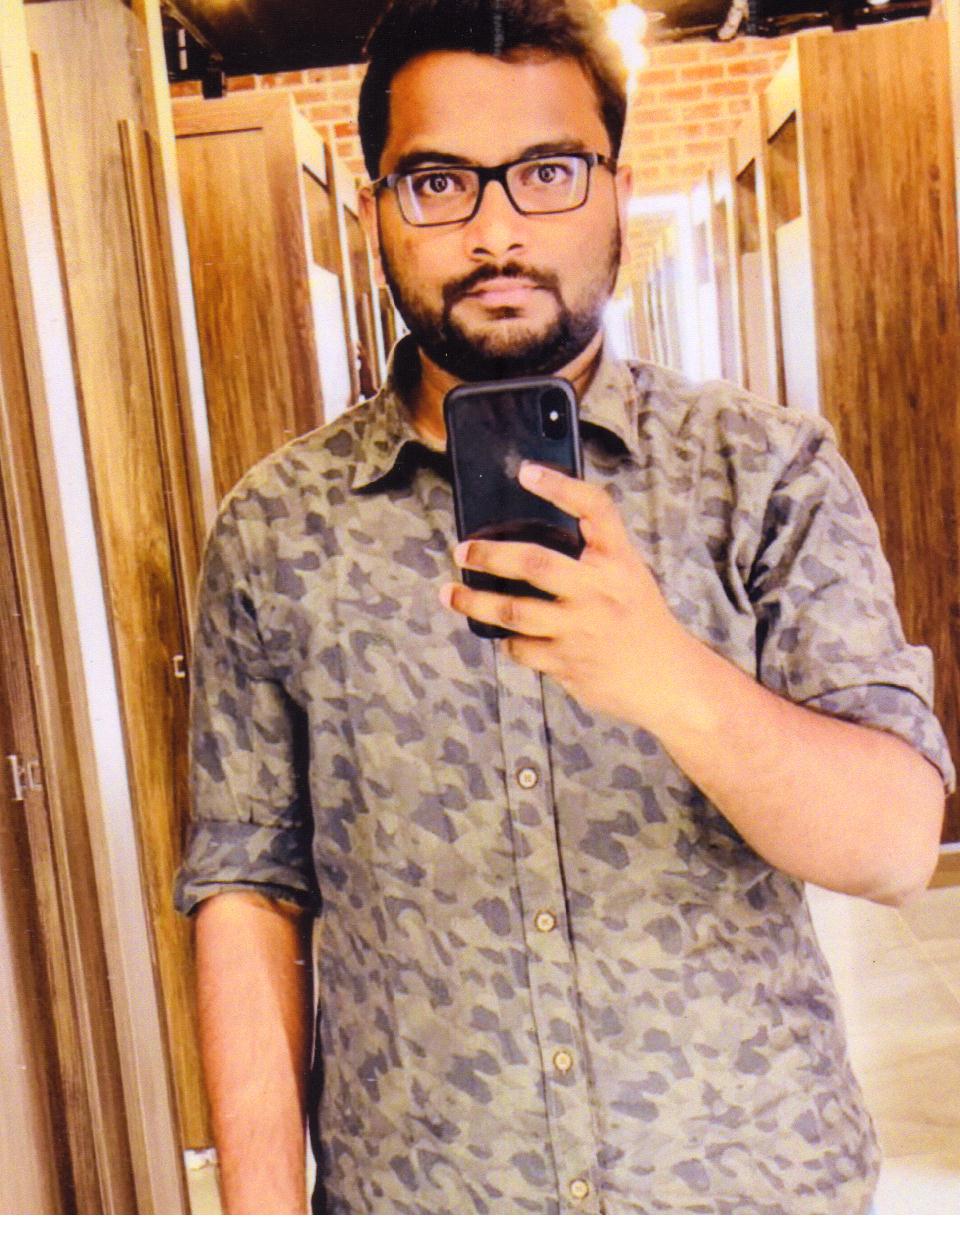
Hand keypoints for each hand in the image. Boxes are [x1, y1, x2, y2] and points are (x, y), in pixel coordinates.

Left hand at [440, 462, 701, 729]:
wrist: (667, 679)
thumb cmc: (638, 619)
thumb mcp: (628, 575)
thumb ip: (592, 555)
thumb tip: (530, 537)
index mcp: (619, 561)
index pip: (595, 509)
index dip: (561, 486)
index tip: (526, 471)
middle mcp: (600, 591)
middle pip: (535, 564)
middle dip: (490, 556)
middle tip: (462, 551)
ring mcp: (582, 629)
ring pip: (514, 612)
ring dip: (474, 603)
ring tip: (449, 594)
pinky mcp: (568, 663)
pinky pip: (521, 649)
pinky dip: (506, 641)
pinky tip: (501, 634)